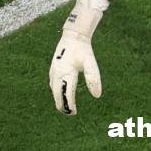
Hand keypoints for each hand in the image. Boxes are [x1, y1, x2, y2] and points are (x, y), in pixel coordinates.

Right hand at [48, 0, 108, 114]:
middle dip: (62, 105)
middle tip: (70, 114)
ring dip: (59, 99)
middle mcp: (57, 73)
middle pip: (57, 94)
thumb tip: (97, 95)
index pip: (66, 93)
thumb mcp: (91, 63)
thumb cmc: (83, 50)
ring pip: (54, 89)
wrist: (72, 36)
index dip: (69, 104)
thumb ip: (93, 79)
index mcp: (65, 72)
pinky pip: (53, 84)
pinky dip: (57, 92)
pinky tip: (61, 95)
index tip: (74, 112)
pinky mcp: (53, 70)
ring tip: (66, 108)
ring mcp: (53, 71)